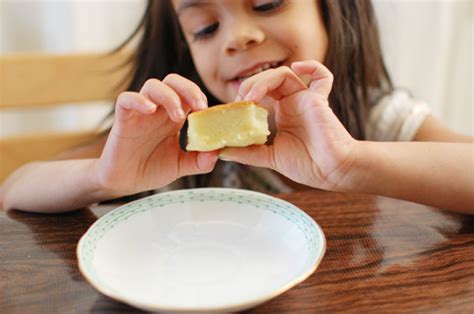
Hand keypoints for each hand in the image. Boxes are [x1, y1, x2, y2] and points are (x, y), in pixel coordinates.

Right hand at [95, 74, 218, 195]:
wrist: (125, 183)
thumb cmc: (151, 169)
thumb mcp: (181, 166)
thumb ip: (200, 161)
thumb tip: (218, 151)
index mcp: (173, 117)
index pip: (188, 93)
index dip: (199, 96)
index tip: (209, 111)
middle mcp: (158, 111)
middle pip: (172, 81)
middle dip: (188, 89)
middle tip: (199, 107)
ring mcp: (140, 113)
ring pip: (152, 85)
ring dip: (169, 96)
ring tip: (177, 116)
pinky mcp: (123, 119)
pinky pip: (126, 99)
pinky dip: (138, 100)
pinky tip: (150, 110)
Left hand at [221, 60, 358, 190]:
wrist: (332, 172)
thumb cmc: (307, 165)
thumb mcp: (270, 157)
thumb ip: (248, 152)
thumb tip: (222, 150)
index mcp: (283, 113)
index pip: (260, 93)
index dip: (244, 96)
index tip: (232, 109)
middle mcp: (294, 102)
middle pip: (268, 80)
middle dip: (250, 86)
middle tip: (239, 101)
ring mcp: (306, 99)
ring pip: (283, 74)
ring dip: (263, 80)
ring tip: (251, 97)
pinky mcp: (319, 100)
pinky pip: (321, 76)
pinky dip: (311, 66)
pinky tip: (297, 67)